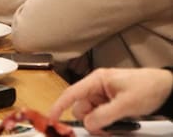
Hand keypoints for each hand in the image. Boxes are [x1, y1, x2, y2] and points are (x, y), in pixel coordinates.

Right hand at [49, 67, 172, 133]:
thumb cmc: (147, 88)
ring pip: (91, 115)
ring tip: (118, 127)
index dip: (59, 106)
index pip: (71, 93)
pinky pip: (101, 117)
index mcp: (96, 80)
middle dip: (90, 122)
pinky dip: (107, 124)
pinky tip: (119, 125)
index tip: (51, 119)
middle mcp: (96, 88)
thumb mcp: (126, 104)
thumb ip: (104, 115)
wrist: (168, 89)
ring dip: (100, 124)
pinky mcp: (111, 104)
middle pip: (81, 108)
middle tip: (105, 131)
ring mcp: (104, 97)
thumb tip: (88, 125)